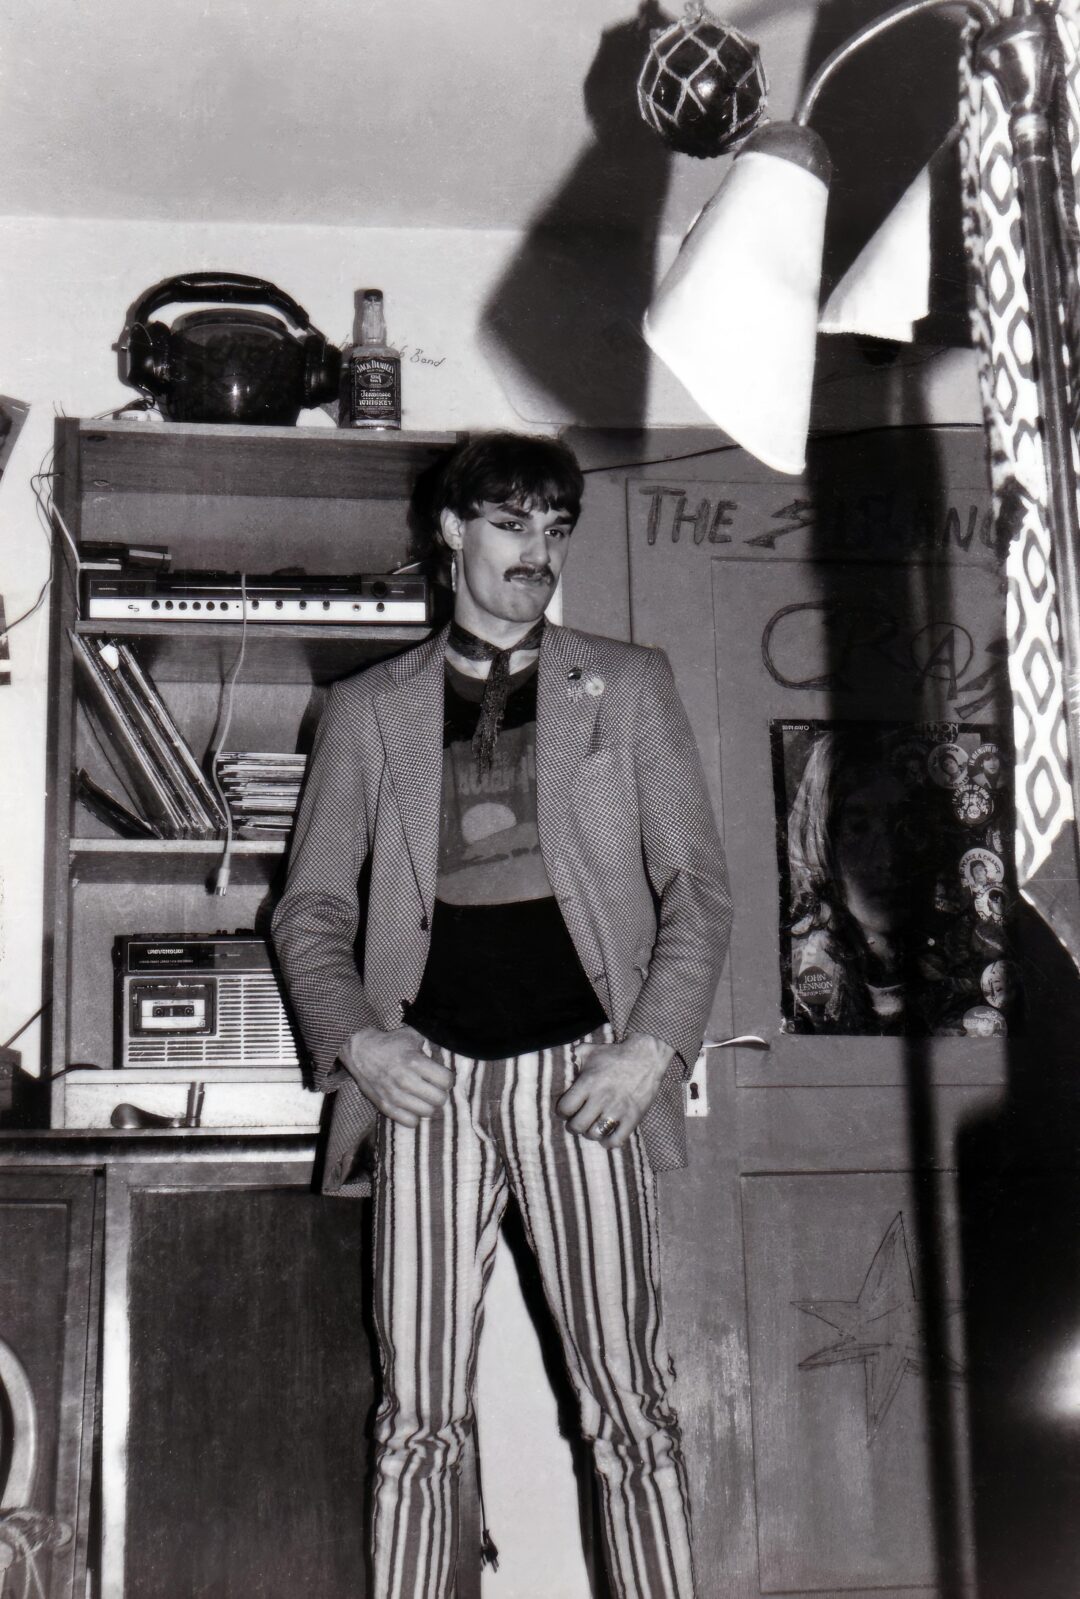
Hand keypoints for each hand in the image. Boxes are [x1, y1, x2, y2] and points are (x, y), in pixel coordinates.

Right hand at [339, 1025, 452, 1126]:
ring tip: (424, 1097)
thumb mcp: (412, 1035)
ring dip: (428, 1105)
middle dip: (440, 1093)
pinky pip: (410, 1122)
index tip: (442, 1077)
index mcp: (414, 1061)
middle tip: (434, 1088)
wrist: (360, 1051)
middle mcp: (405, 1080)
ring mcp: (394, 1096)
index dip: (447, 1079)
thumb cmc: (391, 1043)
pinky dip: (415, 1116)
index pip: (446, 1081)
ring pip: (426, 1112)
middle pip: (439, 1099)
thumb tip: (451, 1043)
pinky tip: (412, 1106)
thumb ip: (431, 1041)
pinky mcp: (384, 1106)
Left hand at [556, 1032, 674, 1148]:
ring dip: (590, 1133)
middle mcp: (601, 1098)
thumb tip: (560, 1061)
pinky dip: (608, 1143)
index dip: (562, 1111)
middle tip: (576, 1122)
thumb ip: (573, 1057)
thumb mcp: (591, 1051)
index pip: (565, 1108)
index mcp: (588, 1083)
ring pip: (595, 1134)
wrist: (647, 1057)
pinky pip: (616, 1140)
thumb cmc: (615, 1055)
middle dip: (573, 1126)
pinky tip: (606, 1137)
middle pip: (578, 1126)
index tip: (565, 1110)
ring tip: (591, 1127)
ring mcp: (618, 1109)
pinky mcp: (633, 1118)